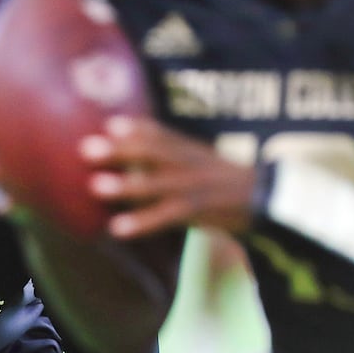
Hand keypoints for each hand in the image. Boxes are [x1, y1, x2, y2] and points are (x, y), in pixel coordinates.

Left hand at [79, 115, 256, 238]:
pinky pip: (166, 216)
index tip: (108, 123)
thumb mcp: (202, 160)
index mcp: (190, 149)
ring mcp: (194, 186)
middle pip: (152, 152)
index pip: (160, 133)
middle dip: (119, 150)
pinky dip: (141, 222)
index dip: (135, 128)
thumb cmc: (227, 182)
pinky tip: (117, 228)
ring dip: (125, 185)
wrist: (268, 198)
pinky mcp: (198, 211)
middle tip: (85, 149)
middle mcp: (189, 162)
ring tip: (95, 187)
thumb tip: (136, 151)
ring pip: (157, 183)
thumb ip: (173, 154)